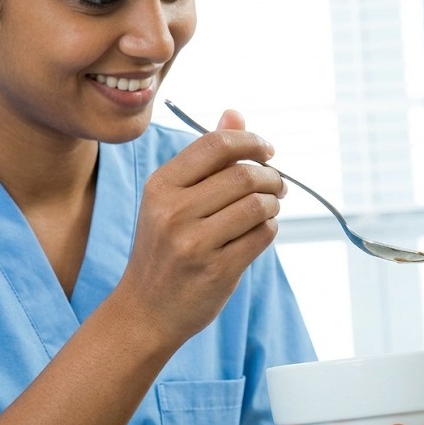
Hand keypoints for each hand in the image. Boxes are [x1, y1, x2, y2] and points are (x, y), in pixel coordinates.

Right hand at [119, 108, 285, 345]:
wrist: (145, 310)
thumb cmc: (164, 248)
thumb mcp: (172, 199)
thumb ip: (205, 158)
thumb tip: (235, 114)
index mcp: (161, 186)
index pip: (216, 145)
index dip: (251, 141)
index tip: (267, 151)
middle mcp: (173, 211)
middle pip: (244, 174)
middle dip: (271, 176)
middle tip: (277, 184)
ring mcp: (194, 243)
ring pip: (258, 205)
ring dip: (274, 203)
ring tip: (269, 208)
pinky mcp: (217, 270)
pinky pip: (262, 235)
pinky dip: (270, 229)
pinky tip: (259, 232)